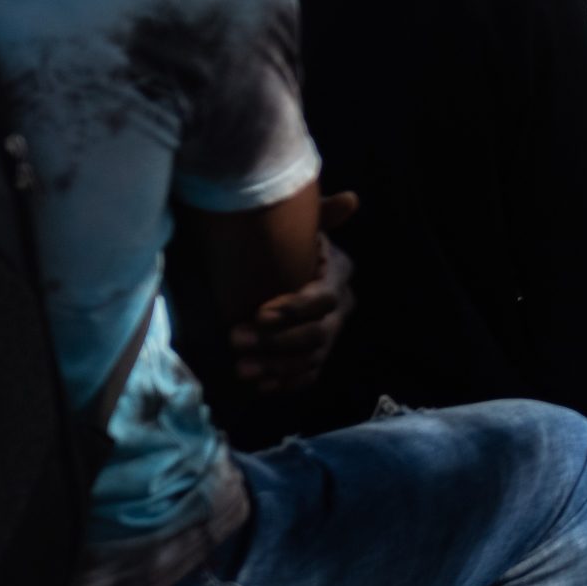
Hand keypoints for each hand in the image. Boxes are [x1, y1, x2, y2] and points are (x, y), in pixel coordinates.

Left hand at [231, 192, 357, 394]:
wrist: (286, 263)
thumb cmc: (289, 240)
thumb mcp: (303, 223)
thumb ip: (321, 213)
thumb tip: (351, 199)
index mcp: (337, 275)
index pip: (322, 299)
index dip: (293, 309)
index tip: (258, 313)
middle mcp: (340, 308)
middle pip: (317, 334)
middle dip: (276, 341)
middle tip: (235, 339)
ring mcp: (330, 335)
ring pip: (311, 359)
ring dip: (276, 367)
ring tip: (240, 369)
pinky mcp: (317, 355)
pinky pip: (308, 375)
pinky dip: (285, 383)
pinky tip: (260, 386)